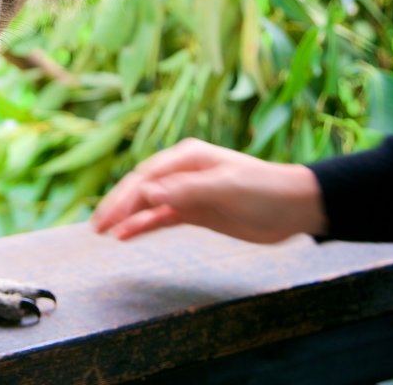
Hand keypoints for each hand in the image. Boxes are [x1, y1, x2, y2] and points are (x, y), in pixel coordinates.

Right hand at [92, 138, 326, 243]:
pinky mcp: (195, 211)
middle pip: (141, 188)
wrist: (296, 207)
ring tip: (104, 232)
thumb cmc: (265, 190)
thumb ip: (186, 189)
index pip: (146, 177)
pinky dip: (144, 225)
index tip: (109, 217)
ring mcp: (188, 192)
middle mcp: (183, 172)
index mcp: (188, 158)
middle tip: (96, 227)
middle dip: (118, 206)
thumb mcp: (226, 187)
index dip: (125, 197)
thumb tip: (147, 192)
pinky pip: (162, 217)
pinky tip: (127, 235)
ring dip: (127, 217)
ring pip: (148, 204)